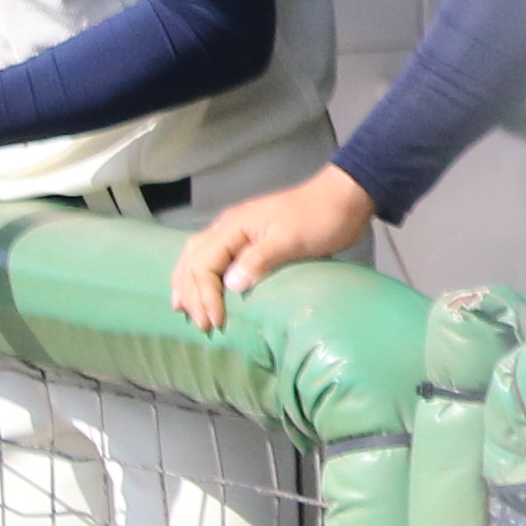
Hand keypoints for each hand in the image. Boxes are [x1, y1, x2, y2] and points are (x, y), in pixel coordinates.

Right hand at [172, 164, 377, 329]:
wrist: (343, 200)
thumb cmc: (319, 219)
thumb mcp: (291, 239)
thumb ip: (259, 260)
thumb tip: (231, 285)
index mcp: (233, 226)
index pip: (203, 264)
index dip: (205, 295)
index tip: (216, 322)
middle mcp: (227, 227)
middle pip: (193, 262)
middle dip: (193, 295)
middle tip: (202, 325)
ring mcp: (236, 233)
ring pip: (197, 257)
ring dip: (189, 285)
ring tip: (182, 310)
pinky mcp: (248, 241)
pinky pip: (213, 258)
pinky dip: (202, 276)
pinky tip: (201, 290)